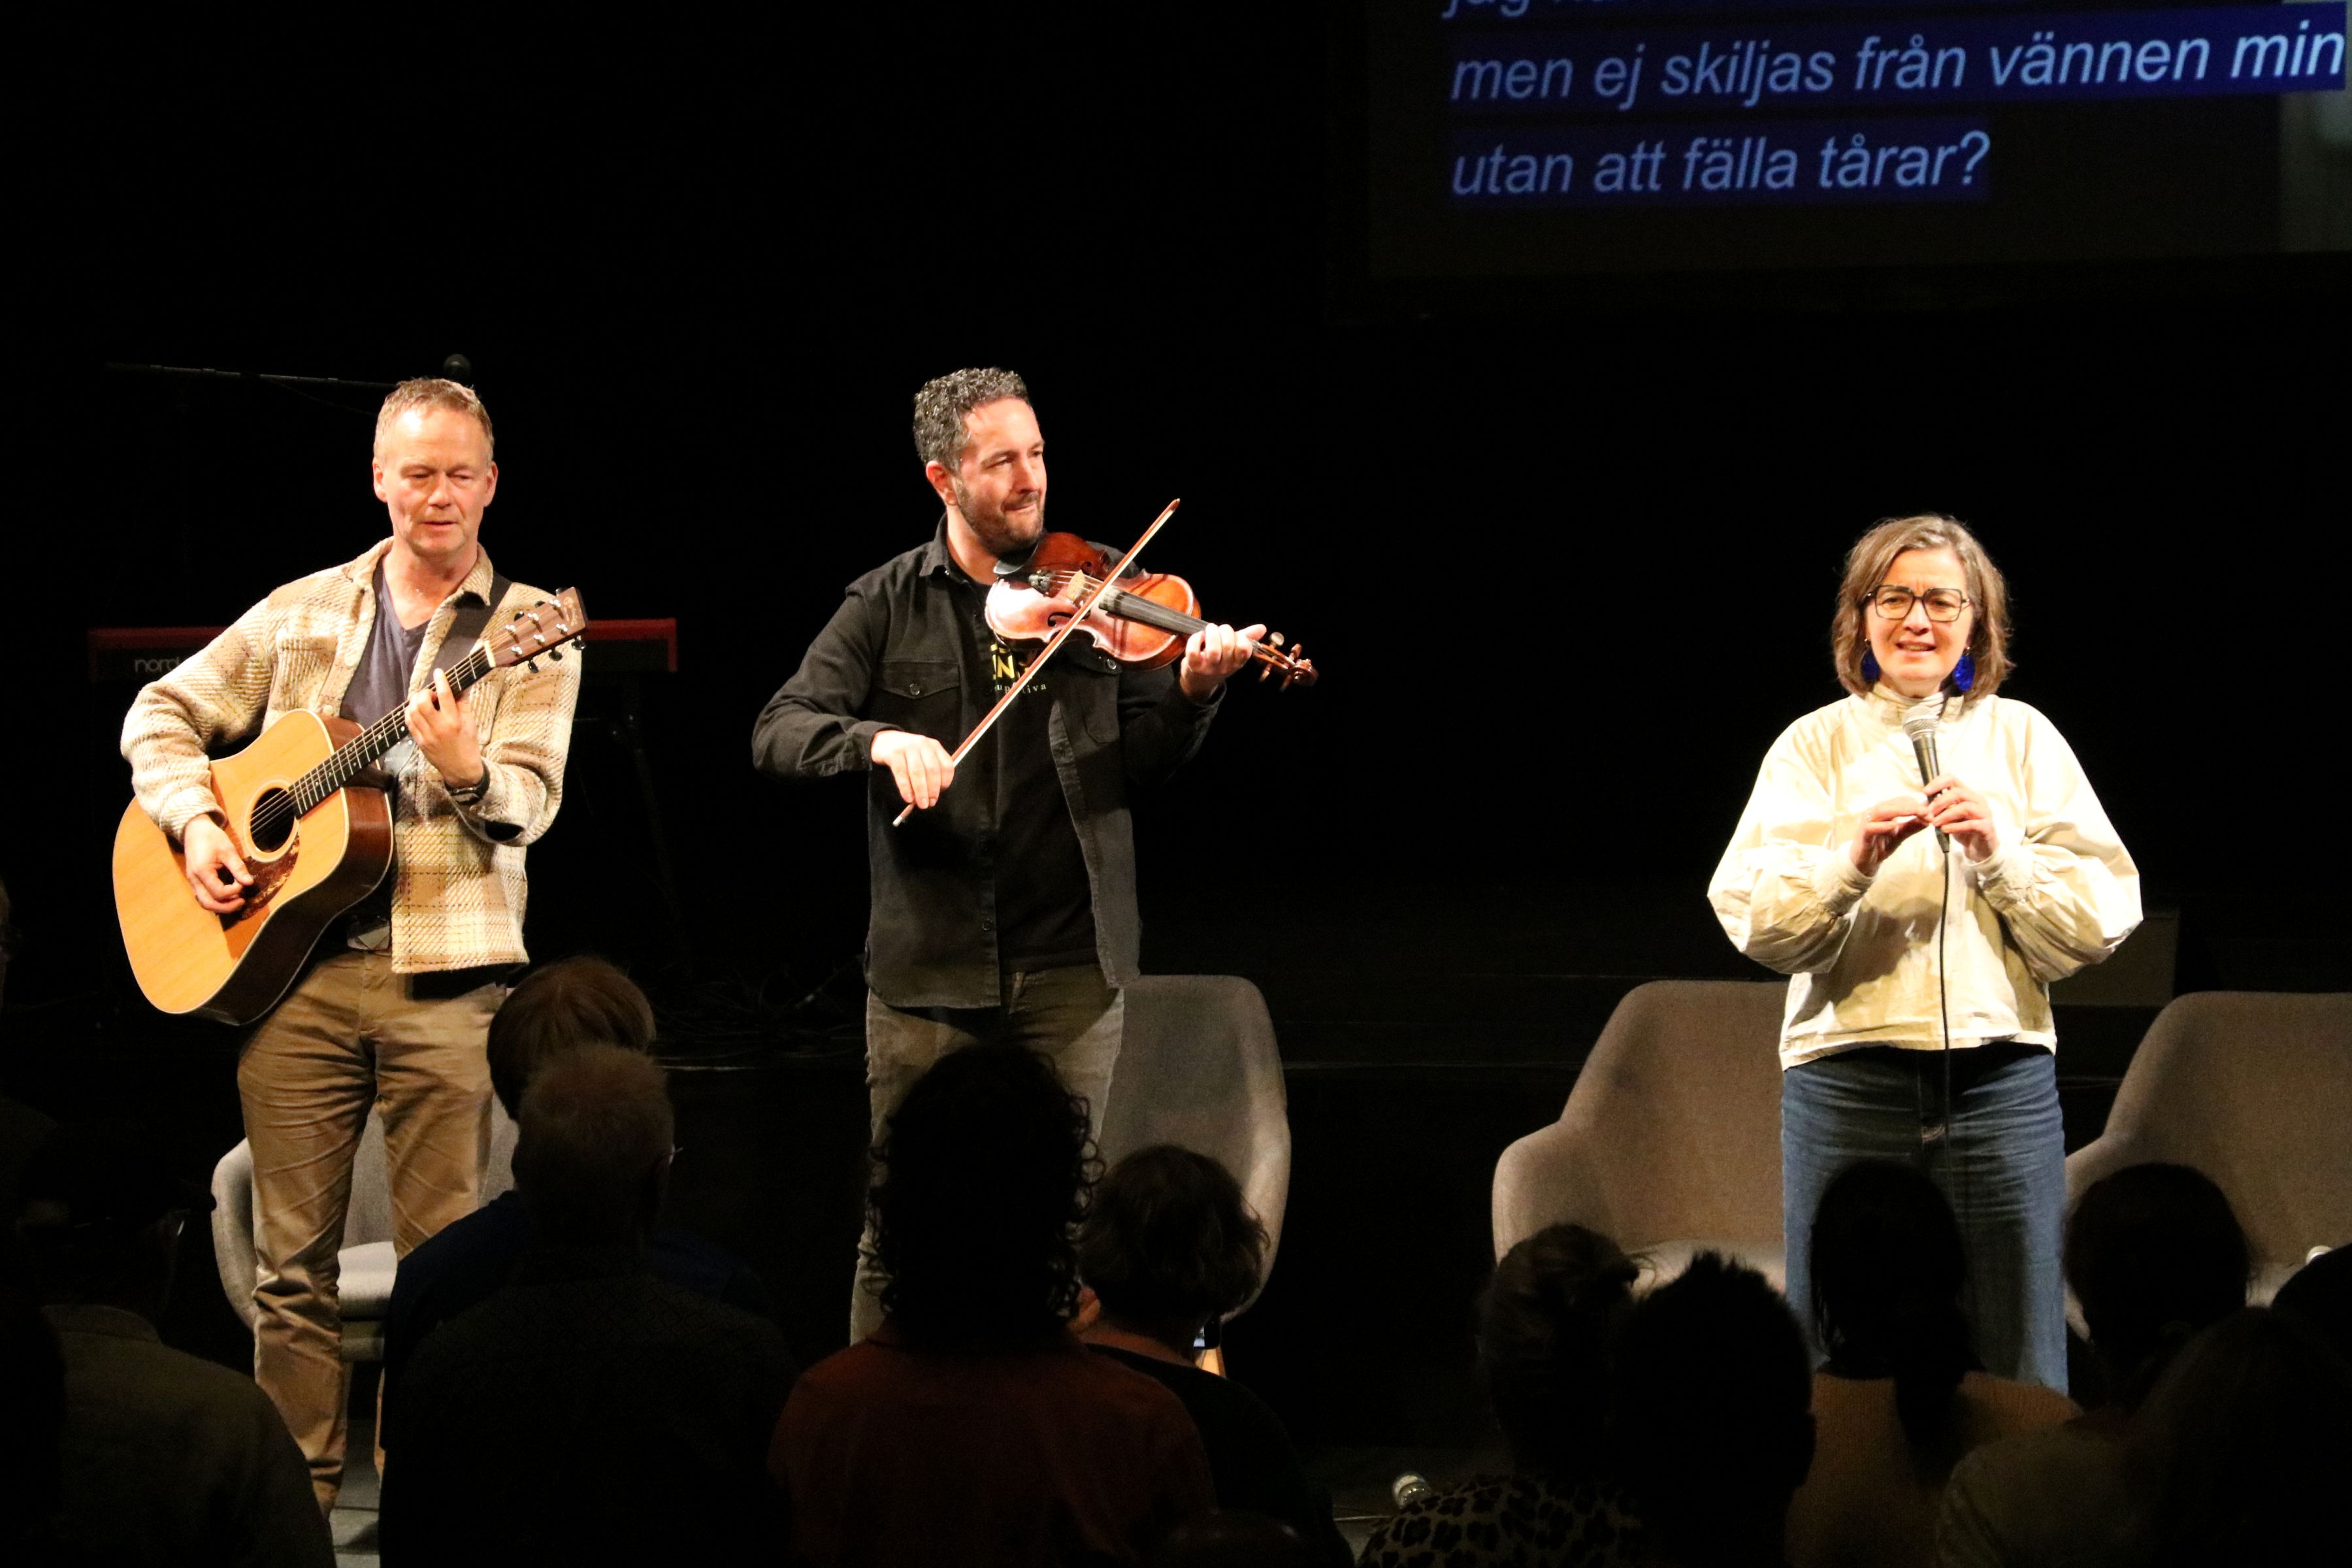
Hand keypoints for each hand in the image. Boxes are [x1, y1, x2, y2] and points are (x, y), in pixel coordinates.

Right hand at [182, 814, 252, 913]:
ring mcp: (193, 882)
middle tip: (243, 901)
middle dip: (227, 907)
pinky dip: (216, 900)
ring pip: (205, 902)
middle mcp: (194, 880)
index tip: (244, 882)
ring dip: (221, 906)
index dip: (234, 891)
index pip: (218, 892)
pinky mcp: (195, 881)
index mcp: (201, 871)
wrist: (195, 830)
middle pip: (208, 904)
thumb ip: (238, 868)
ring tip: (238, 900)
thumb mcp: (228, 850)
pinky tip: (229, 896)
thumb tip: (249, 883)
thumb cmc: (211, 838)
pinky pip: (204, 896)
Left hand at [407, 669, 483, 788]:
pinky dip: (410, 712)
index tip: (438, 672)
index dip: (440, 681)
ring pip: (412, 711)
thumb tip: (462, 685)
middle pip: (423, 702)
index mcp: (455, 722)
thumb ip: (464, 704)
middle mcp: (439, 728)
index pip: (444, 696)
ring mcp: (427, 735)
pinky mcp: (419, 741)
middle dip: (424, 693)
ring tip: (423, 700)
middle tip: (430, 693)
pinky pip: (408, 722)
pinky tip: (416, 710)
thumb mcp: (471, 723)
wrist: (460, 768)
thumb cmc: (468, 744)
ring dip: (415, 701)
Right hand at [872, 729, 955, 809]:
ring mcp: (908, 747)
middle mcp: (923, 744)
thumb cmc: (907, 753)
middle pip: (932, 770)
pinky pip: (901, 773)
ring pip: (917, 772)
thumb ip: (930, 771)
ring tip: (921, 804)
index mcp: (934, 746)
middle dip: (933, 790)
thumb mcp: (923, 756)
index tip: (940, 793)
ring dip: (920, 791)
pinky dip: (905, 788)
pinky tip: (908, 797)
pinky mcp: (894, 753)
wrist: (884, 740)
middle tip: (930, 803)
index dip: (946, 782)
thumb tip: (932, 795)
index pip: (947, 765)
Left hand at [1178, 622, 1265, 701]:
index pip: (1245, 648)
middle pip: (1228, 645)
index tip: (1234, 636)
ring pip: (1213, 650)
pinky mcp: (1194, 666)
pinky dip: (1195, 639)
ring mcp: (1209, 668)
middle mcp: (1225, 667)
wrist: (1199, 681)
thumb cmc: (1218, 660)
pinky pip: (1193, 651)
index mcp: (1238, 661)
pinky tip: (1198, 637)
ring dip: (1210, 633)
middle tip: (1217, 630)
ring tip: (1207, 632)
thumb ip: (1247, 638)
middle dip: (1223, 630)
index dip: (1239, 637)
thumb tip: (1262, 628)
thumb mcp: (1234, 651)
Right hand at [1848, 794, 1932, 875]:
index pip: (1901, 801)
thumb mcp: (1900, 835)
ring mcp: (1867, 822)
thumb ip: (1912, 826)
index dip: (1917, 804)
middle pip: (1892, 804)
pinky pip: (1871, 827)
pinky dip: (1883, 826)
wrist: (1865, 862)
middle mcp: (1874, 813)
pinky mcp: (1863, 834)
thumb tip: (1929, 819)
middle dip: (1912, 806)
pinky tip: (1895, 826)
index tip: (1931, 812)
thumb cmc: (1881, 845)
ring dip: (1901, 811)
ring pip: (1882, 811)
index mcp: (1884, 810)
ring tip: (1917, 814)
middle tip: (1927, 812)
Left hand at [1923, 774, 1999, 863]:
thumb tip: (1923, 804)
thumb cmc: (1963, 829)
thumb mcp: (1948, 816)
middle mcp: (1977, 800)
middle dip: (1939, 802)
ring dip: (1946, 815)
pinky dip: (1955, 827)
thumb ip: (1939, 808)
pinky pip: (1971, 824)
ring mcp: (1984, 813)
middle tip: (1929, 813)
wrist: (1978, 848)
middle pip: (1957, 792)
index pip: (1952, 779)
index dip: (1937, 783)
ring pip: (1965, 807)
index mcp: (1967, 794)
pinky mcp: (1987, 827)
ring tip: (1935, 823)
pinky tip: (1945, 830)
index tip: (1925, 792)